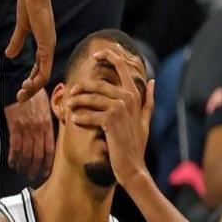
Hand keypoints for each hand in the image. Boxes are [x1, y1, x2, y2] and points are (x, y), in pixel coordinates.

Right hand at [4, 88, 54, 180]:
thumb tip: (51, 135)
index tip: (45, 173)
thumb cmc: (33, 96)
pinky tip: (12, 163)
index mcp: (47, 125)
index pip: (50, 149)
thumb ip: (50, 122)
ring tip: (22, 172)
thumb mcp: (47, 107)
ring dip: (24, 166)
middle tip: (32, 177)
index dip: (47, 164)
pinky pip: (15, 147)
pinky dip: (13, 157)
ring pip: (26, 153)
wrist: (18, 85)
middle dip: (35, 169)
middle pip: (38, 155)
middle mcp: (38, 129)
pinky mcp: (14, 127)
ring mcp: (26, 129)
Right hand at [5, 0, 55, 102]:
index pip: (40, 69)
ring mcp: (50, 46)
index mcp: (45, 45)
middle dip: (32, 89)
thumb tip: (9, 55)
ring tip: (22, 95)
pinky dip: (37, 79)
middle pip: (43, 75)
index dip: (31, 81)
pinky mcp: (47, 44)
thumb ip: (17, 41)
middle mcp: (49, 48)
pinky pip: (44, 68)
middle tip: (21, 99)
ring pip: (44, 75)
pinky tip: (27, 85)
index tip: (21, 90)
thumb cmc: (29, 3)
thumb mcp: (21, 26)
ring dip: (34, 87)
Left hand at [67, 50, 154, 187]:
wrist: (132, 165)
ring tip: (69, 105)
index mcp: (135, 94)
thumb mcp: (146, 119)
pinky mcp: (110, 120)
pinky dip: (80, 117)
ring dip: (77, 101)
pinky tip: (73, 119)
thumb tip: (153, 81)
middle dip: (82, 87)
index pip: (122, 67)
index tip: (95, 55)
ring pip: (91, 98)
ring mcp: (120, 108)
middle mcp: (128, 97)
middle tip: (71, 92)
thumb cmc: (137, 144)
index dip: (109, 56)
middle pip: (99, 83)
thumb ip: (148, 99)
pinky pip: (89, 114)